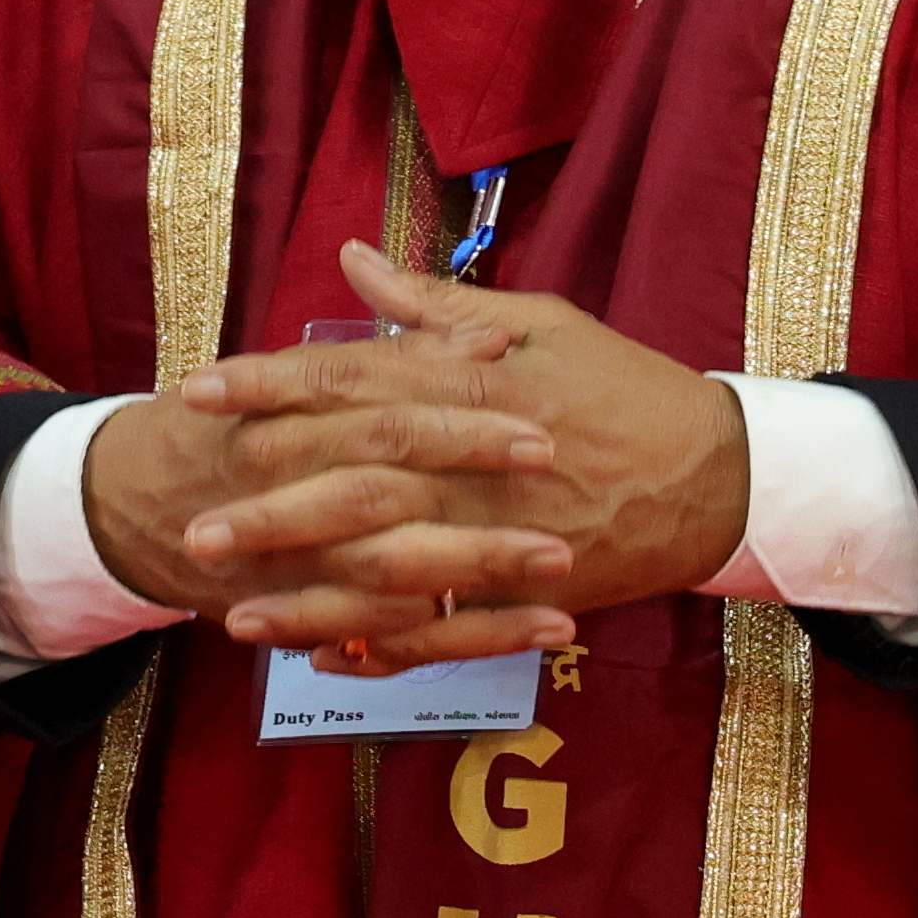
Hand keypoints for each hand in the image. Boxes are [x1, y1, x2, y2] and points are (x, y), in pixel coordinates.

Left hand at [87, 239, 747, 666]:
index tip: (198, 390)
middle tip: (192, 524)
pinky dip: (384, 647)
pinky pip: (447, 626)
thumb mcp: (539, 324)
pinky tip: (320, 657)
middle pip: (358, 482)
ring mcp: (503, 532)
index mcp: (473, 384)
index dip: (270, 384)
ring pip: (394, 569)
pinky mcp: (528, 589)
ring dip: (311, 597)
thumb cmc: (625, 388)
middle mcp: (477, 460)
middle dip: (271, 506)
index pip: (352, 379)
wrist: (724, 473)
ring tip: (232, 613)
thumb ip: (434, 305)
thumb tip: (352, 260)